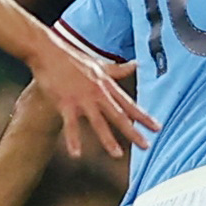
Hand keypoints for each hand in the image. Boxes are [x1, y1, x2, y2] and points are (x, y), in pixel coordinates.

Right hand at [31, 48, 154, 160]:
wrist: (48, 51)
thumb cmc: (73, 58)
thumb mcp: (99, 64)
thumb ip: (118, 70)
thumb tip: (136, 64)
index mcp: (107, 86)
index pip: (129, 104)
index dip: (144, 117)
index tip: (157, 128)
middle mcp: (98, 93)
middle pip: (119, 115)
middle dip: (133, 132)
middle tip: (146, 146)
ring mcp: (82, 99)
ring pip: (98, 122)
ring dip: (108, 139)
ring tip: (117, 154)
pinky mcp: (65, 103)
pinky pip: (71, 125)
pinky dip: (73, 140)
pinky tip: (76, 154)